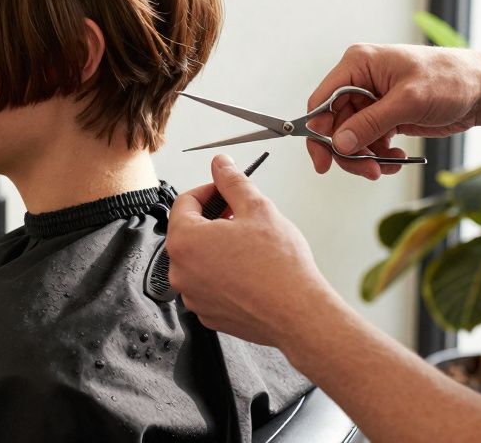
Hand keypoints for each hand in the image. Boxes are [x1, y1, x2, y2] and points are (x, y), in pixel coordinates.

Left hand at [166, 154, 336, 347]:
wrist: (299, 314)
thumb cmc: (280, 268)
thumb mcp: (258, 209)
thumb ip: (233, 182)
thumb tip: (221, 165)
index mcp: (185, 241)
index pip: (184, 201)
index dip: (210, 191)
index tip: (227, 192)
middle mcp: (180, 271)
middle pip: (189, 231)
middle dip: (214, 219)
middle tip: (242, 217)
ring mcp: (193, 295)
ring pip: (199, 259)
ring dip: (218, 247)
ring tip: (250, 246)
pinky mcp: (208, 313)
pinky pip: (208, 284)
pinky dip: (223, 273)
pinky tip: (249, 271)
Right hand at [306, 43, 480, 179]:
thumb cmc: (451, 80)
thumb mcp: (408, 101)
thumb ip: (370, 123)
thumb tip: (338, 143)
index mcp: (358, 64)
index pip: (323, 100)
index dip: (319, 131)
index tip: (323, 160)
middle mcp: (360, 81)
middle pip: (335, 125)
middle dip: (349, 151)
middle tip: (368, 171)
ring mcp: (372, 100)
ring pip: (351, 137)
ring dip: (365, 157)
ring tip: (387, 166)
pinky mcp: (385, 116)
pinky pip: (368, 141)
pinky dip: (378, 155)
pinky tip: (395, 159)